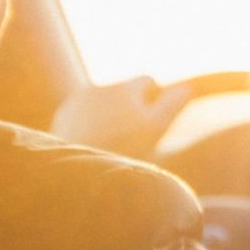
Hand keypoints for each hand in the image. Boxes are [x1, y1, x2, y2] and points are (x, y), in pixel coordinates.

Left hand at [49, 76, 192, 157]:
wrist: (77, 169)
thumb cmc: (121, 149)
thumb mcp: (156, 127)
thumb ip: (172, 104)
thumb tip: (188, 87)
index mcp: (124, 88)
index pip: (147, 80)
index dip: (154, 99)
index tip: (152, 120)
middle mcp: (99, 88)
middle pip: (123, 92)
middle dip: (130, 108)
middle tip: (133, 138)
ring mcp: (77, 101)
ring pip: (102, 103)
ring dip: (109, 117)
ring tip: (111, 145)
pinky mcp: (61, 116)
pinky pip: (82, 115)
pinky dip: (89, 126)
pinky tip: (92, 146)